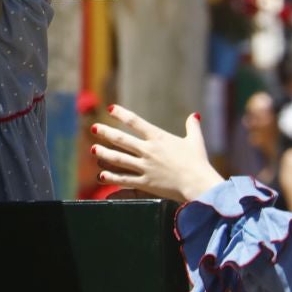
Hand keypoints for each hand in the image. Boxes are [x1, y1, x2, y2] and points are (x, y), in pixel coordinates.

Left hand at [91, 107, 223, 203]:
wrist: (198, 183)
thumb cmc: (198, 162)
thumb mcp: (195, 141)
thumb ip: (193, 127)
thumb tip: (195, 115)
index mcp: (158, 138)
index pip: (135, 122)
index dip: (121, 114)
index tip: (110, 108)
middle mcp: (148, 150)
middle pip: (122, 139)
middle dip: (106, 132)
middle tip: (94, 128)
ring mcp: (145, 167)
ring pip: (119, 159)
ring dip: (104, 153)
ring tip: (93, 149)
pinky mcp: (145, 183)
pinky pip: (125, 180)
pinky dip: (112, 177)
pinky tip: (101, 175)